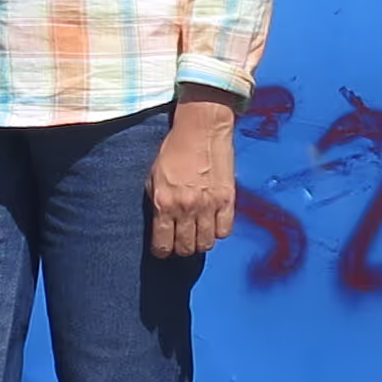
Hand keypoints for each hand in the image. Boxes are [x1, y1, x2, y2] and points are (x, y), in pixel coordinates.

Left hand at [147, 99, 240, 259]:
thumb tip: (161, 226)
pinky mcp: (227, 200)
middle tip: (181, 240)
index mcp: (165, 202)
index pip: (162, 244)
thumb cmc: (174, 151)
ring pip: (206, 244)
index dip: (162, 251)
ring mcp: (209, 205)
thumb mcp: (154, 177)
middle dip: (181, 248)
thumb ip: (157, 203)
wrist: (201, 130)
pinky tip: (213, 223)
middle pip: (186, 248)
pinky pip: (225, 231)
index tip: (163, 249)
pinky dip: (218, 231)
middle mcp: (186, 208)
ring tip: (197, 234)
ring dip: (200, 242)